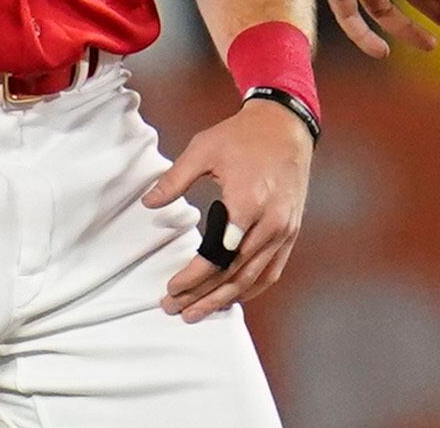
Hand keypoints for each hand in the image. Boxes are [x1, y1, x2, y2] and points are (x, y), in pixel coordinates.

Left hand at [145, 99, 313, 321]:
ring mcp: (284, 230)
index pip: (217, 256)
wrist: (286, 125)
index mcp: (248, 202)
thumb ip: (175, 179)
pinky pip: (271, 270)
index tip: (171, 288)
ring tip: (197, 313)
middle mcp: (270, 222)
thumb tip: (148, 204)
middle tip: (174, 309)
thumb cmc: (243, 135)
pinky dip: (251, 288)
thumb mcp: (203, 149)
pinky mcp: (291, 231)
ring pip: (252, 278)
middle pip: (233, 274)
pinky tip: (232, 298)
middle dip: (202, 296)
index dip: (192, 278)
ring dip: (224, 299)